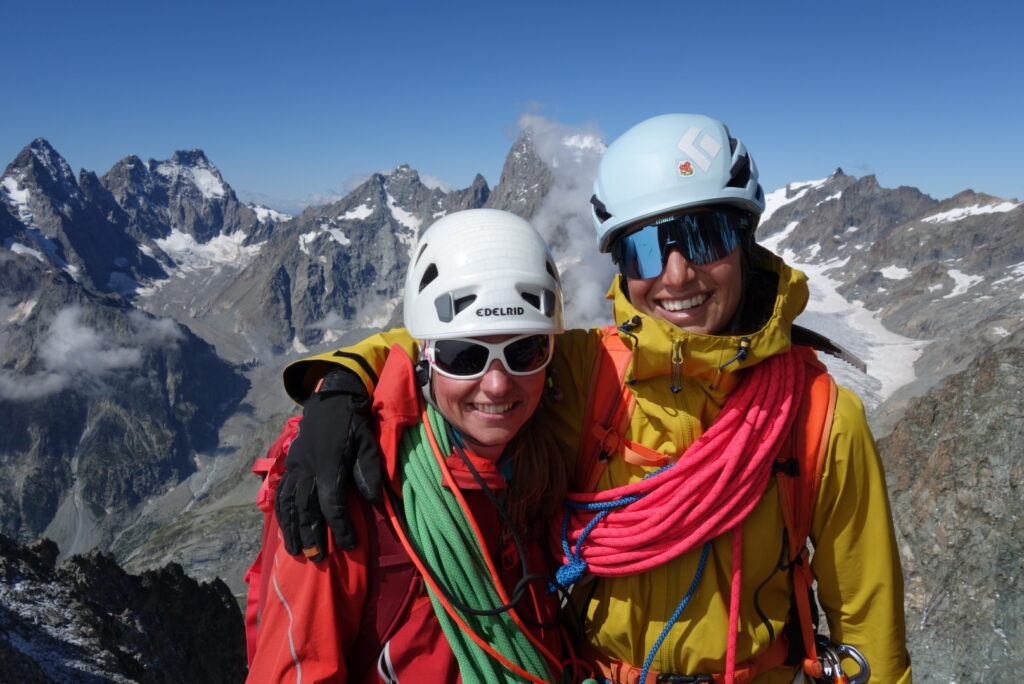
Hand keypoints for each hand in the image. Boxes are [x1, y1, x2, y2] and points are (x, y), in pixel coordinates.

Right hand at [275, 369, 382, 559]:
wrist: (330, 400)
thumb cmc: (354, 424)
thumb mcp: (369, 443)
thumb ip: (369, 472)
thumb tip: (374, 501)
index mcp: (329, 464)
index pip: (332, 503)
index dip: (340, 527)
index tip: (349, 545)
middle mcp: (307, 468)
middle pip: (306, 508)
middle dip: (311, 535)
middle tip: (317, 558)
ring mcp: (295, 467)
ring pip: (289, 503)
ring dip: (292, 529)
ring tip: (296, 551)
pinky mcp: (290, 465)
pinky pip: (282, 492)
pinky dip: (282, 513)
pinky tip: (284, 528)